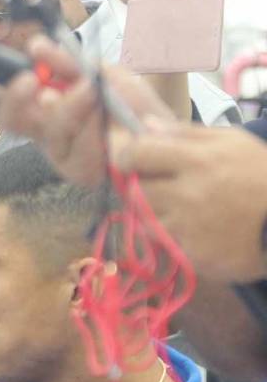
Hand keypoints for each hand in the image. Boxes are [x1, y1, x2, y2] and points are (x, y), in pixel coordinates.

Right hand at [0, 37, 172, 185]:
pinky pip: (73, 144)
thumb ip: (67, 62)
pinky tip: (102, 115)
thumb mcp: (100, 72)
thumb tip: (34, 45)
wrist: (162, 135)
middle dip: (14, 98)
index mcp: (45, 108)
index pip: (5, 102)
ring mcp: (58, 152)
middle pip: (11, 118)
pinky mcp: (75, 169)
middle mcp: (45, 132)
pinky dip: (88, 123)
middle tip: (29, 80)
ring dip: (68, 106)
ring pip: (46, 128)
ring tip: (90, 90)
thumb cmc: (131, 106)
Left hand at [116, 125, 266, 283]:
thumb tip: (146, 126)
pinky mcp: (191, 254)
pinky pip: (163, 243)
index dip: (128, 157)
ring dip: (154, 215)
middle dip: (141, 188)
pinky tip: (195, 231)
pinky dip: (171, 237)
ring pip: (145, 219)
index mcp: (198, 159)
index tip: (133, 161)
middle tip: (162, 188)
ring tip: (185, 210)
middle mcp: (189, 194)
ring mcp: (188, 227)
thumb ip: (186, 135)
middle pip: (135, 190)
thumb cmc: (262, 176)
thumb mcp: (233, 144)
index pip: (137, 153)